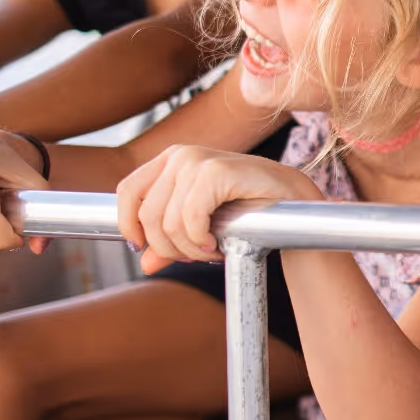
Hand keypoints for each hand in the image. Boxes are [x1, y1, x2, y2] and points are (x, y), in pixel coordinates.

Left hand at [115, 145, 320, 274]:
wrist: (293, 201)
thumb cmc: (248, 210)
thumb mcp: (201, 227)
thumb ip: (171, 242)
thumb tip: (144, 264)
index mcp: (170, 161)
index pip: (126, 192)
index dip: (129, 226)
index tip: (145, 249)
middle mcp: (179, 155)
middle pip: (146, 215)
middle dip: (168, 247)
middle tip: (195, 255)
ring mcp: (196, 160)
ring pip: (167, 222)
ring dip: (189, 248)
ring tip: (211, 251)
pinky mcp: (215, 171)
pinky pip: (189, 219)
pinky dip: (201, 240)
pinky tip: (217, 245)